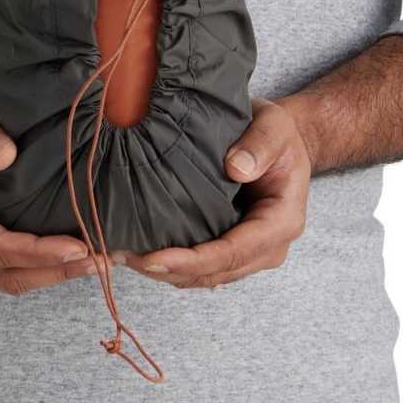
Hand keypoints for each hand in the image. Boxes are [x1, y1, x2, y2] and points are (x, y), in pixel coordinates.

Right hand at [0, 82, 104, 294]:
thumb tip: (5, 157)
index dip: (35, 252)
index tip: (77, 246)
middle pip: (4, 274)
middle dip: (54, 271)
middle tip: (101, 261)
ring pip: (9, 278)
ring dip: (53, 274)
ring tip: (100, 263)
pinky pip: (9, 267)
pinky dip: (43, 266)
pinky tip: (77, 254)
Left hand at [121, 98, 310, 288]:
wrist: (280, 142)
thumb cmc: (278, 133)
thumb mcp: (275, 126)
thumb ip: (260, 144)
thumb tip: (236, 168)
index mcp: (281, 221)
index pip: (233, 252)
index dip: (191, 260)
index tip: (153, 258)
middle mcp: (268, 246)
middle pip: (214, 272)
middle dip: (167, 270)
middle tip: (121, 257)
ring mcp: (250, 252)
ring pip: (204, 276)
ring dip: (163, 272)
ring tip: (121, 257)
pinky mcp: (231, 247)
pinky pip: (201, 266)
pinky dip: (171, 264)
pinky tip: (138, 254)